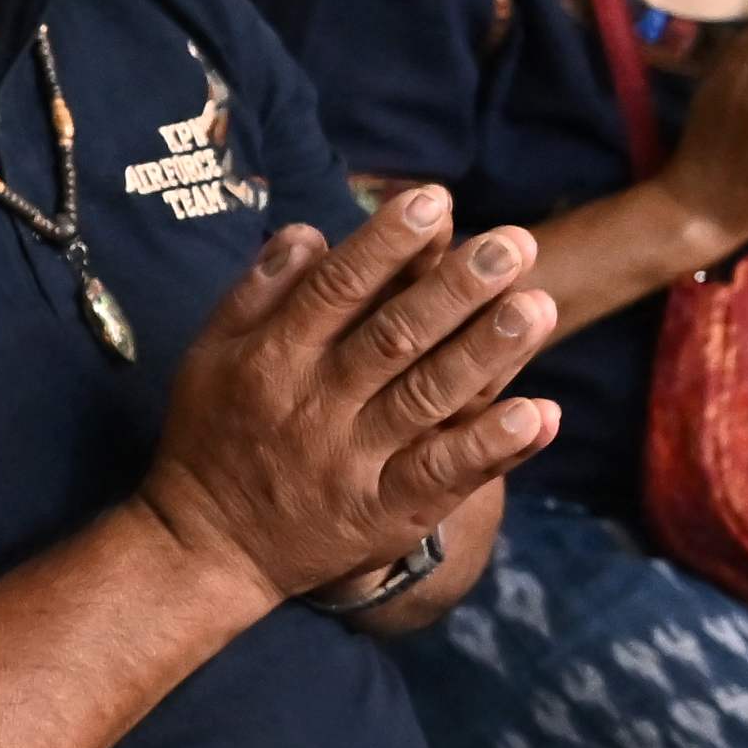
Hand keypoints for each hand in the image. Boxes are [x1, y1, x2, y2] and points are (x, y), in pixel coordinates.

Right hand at [131, 184, 555, 607]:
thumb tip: (311, 230)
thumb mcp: (210, 354)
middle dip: (455, 288)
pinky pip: (442, 476)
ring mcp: (353, 463)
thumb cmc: (212, 434)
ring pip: (427, 399)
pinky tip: (539, 414)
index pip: (336, 289)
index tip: (434, 199)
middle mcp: (315, 407)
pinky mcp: (384, 513)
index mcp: (272, 359)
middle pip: (393, 338)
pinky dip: (492, 448)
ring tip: (538, 307)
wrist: (208, 547)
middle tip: (513, 242)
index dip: (386, 243)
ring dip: (488, 353)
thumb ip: (258, 291)